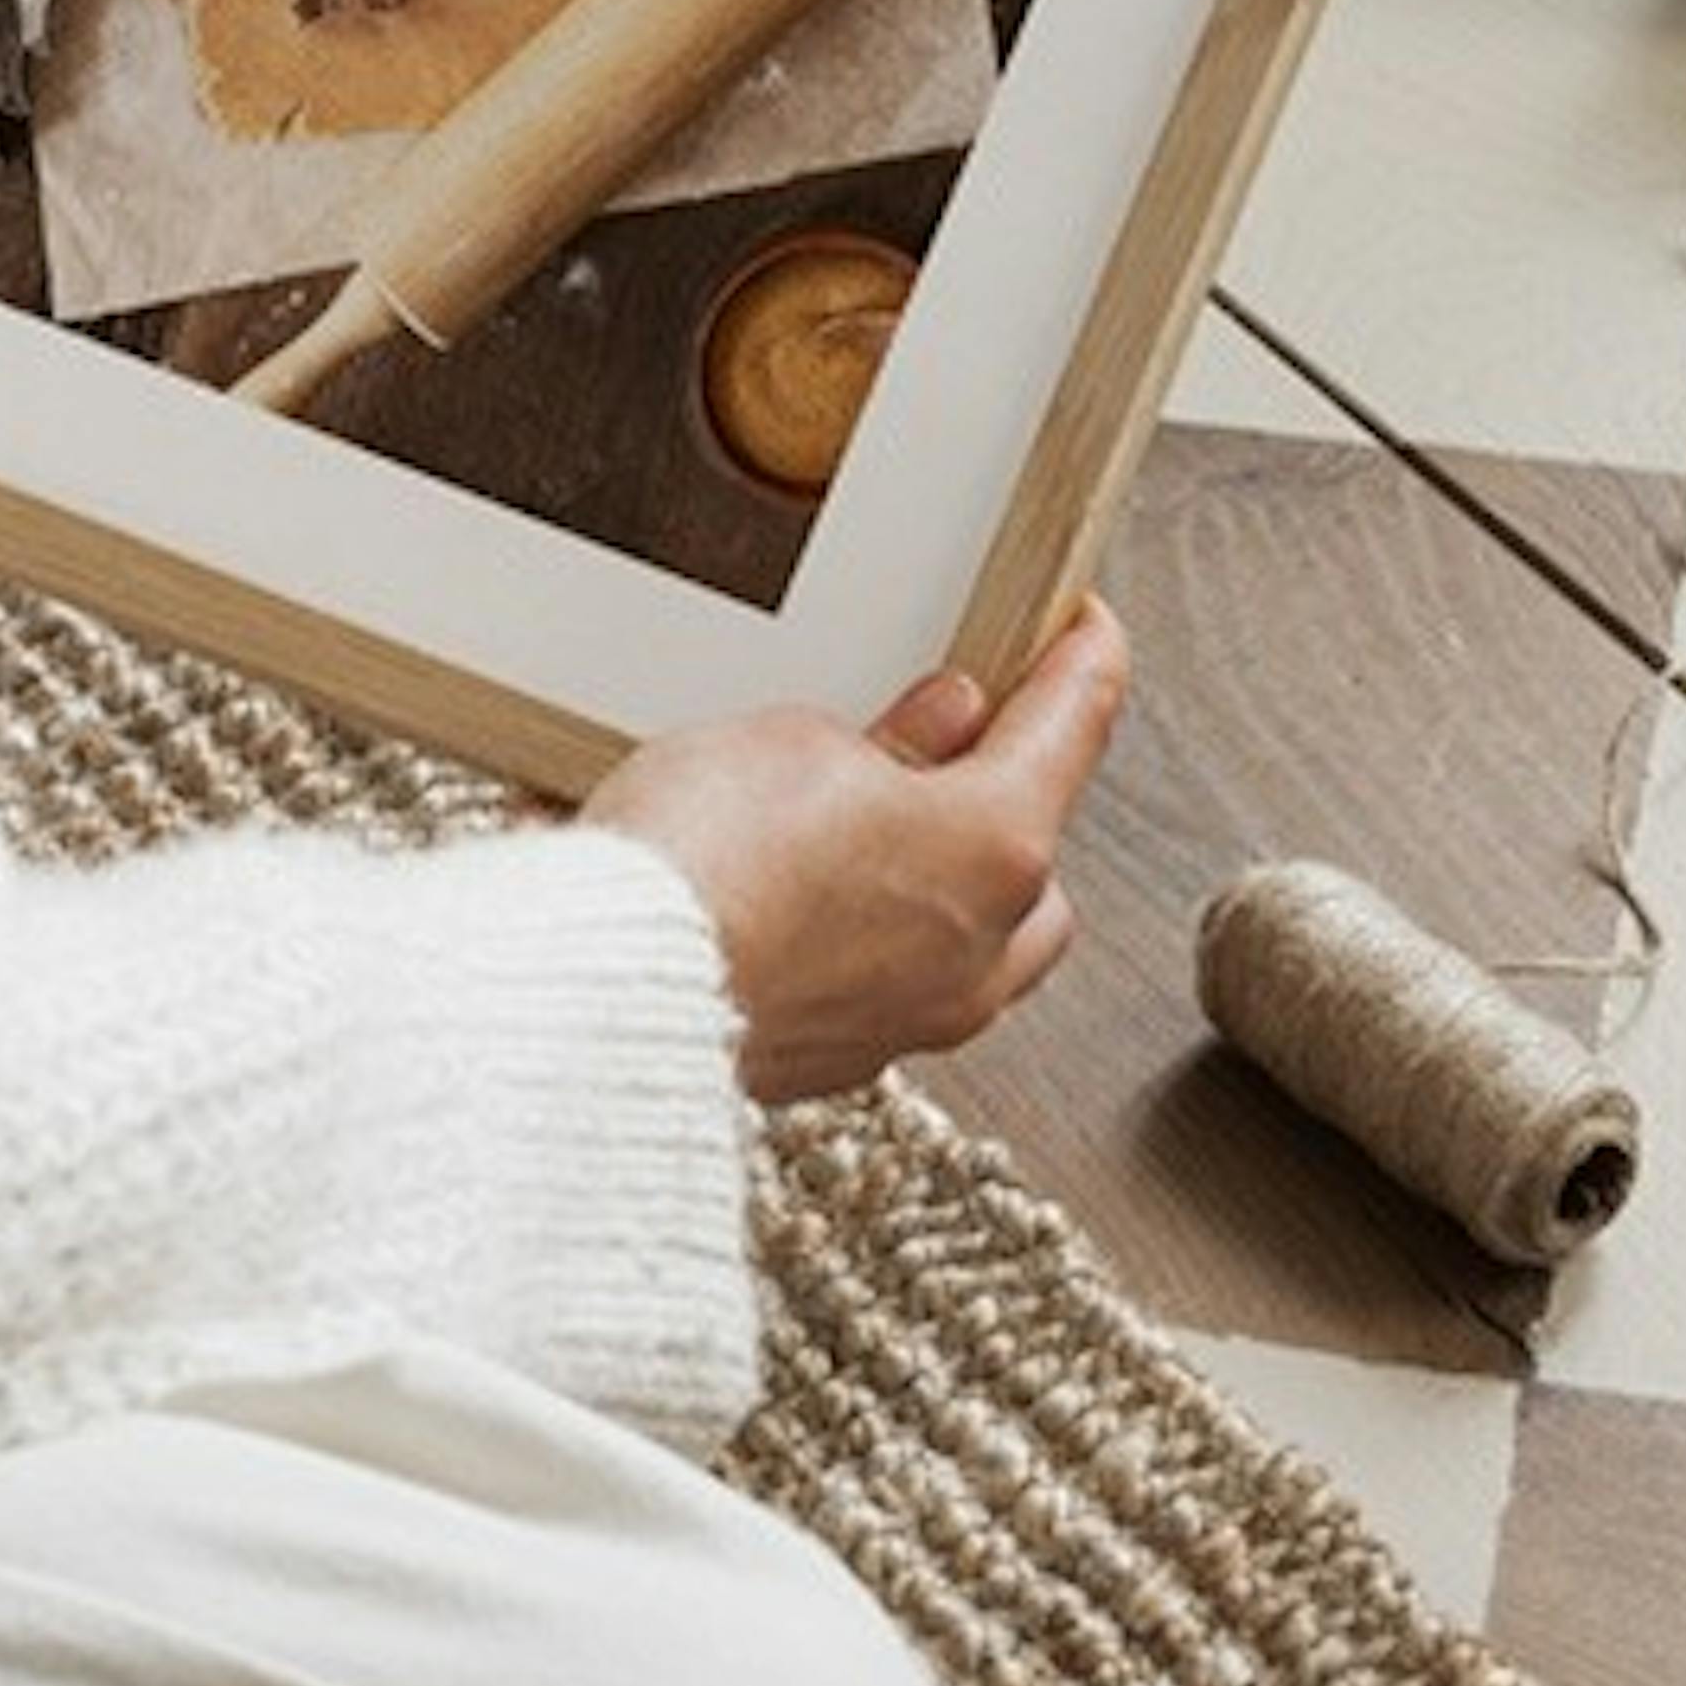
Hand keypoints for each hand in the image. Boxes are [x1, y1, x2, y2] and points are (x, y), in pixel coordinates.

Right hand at [582, 598, 1129, 1103]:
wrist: (602, 994)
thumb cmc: (702, 864)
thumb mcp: (799, 739)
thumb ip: (892, 736)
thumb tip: (944, 726)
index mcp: (993, 850)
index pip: (1074, 725)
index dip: (1082, 658)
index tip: (1083, 627)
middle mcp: (974, 953)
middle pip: (1036, 861)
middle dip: (1006, 799)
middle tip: (948, 734)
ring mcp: (909, 1020)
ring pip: (973, 939)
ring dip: (937, 878)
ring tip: (856, 816)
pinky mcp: (833, 1058)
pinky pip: (887, 984)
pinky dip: (866, 933)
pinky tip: (800, 891)